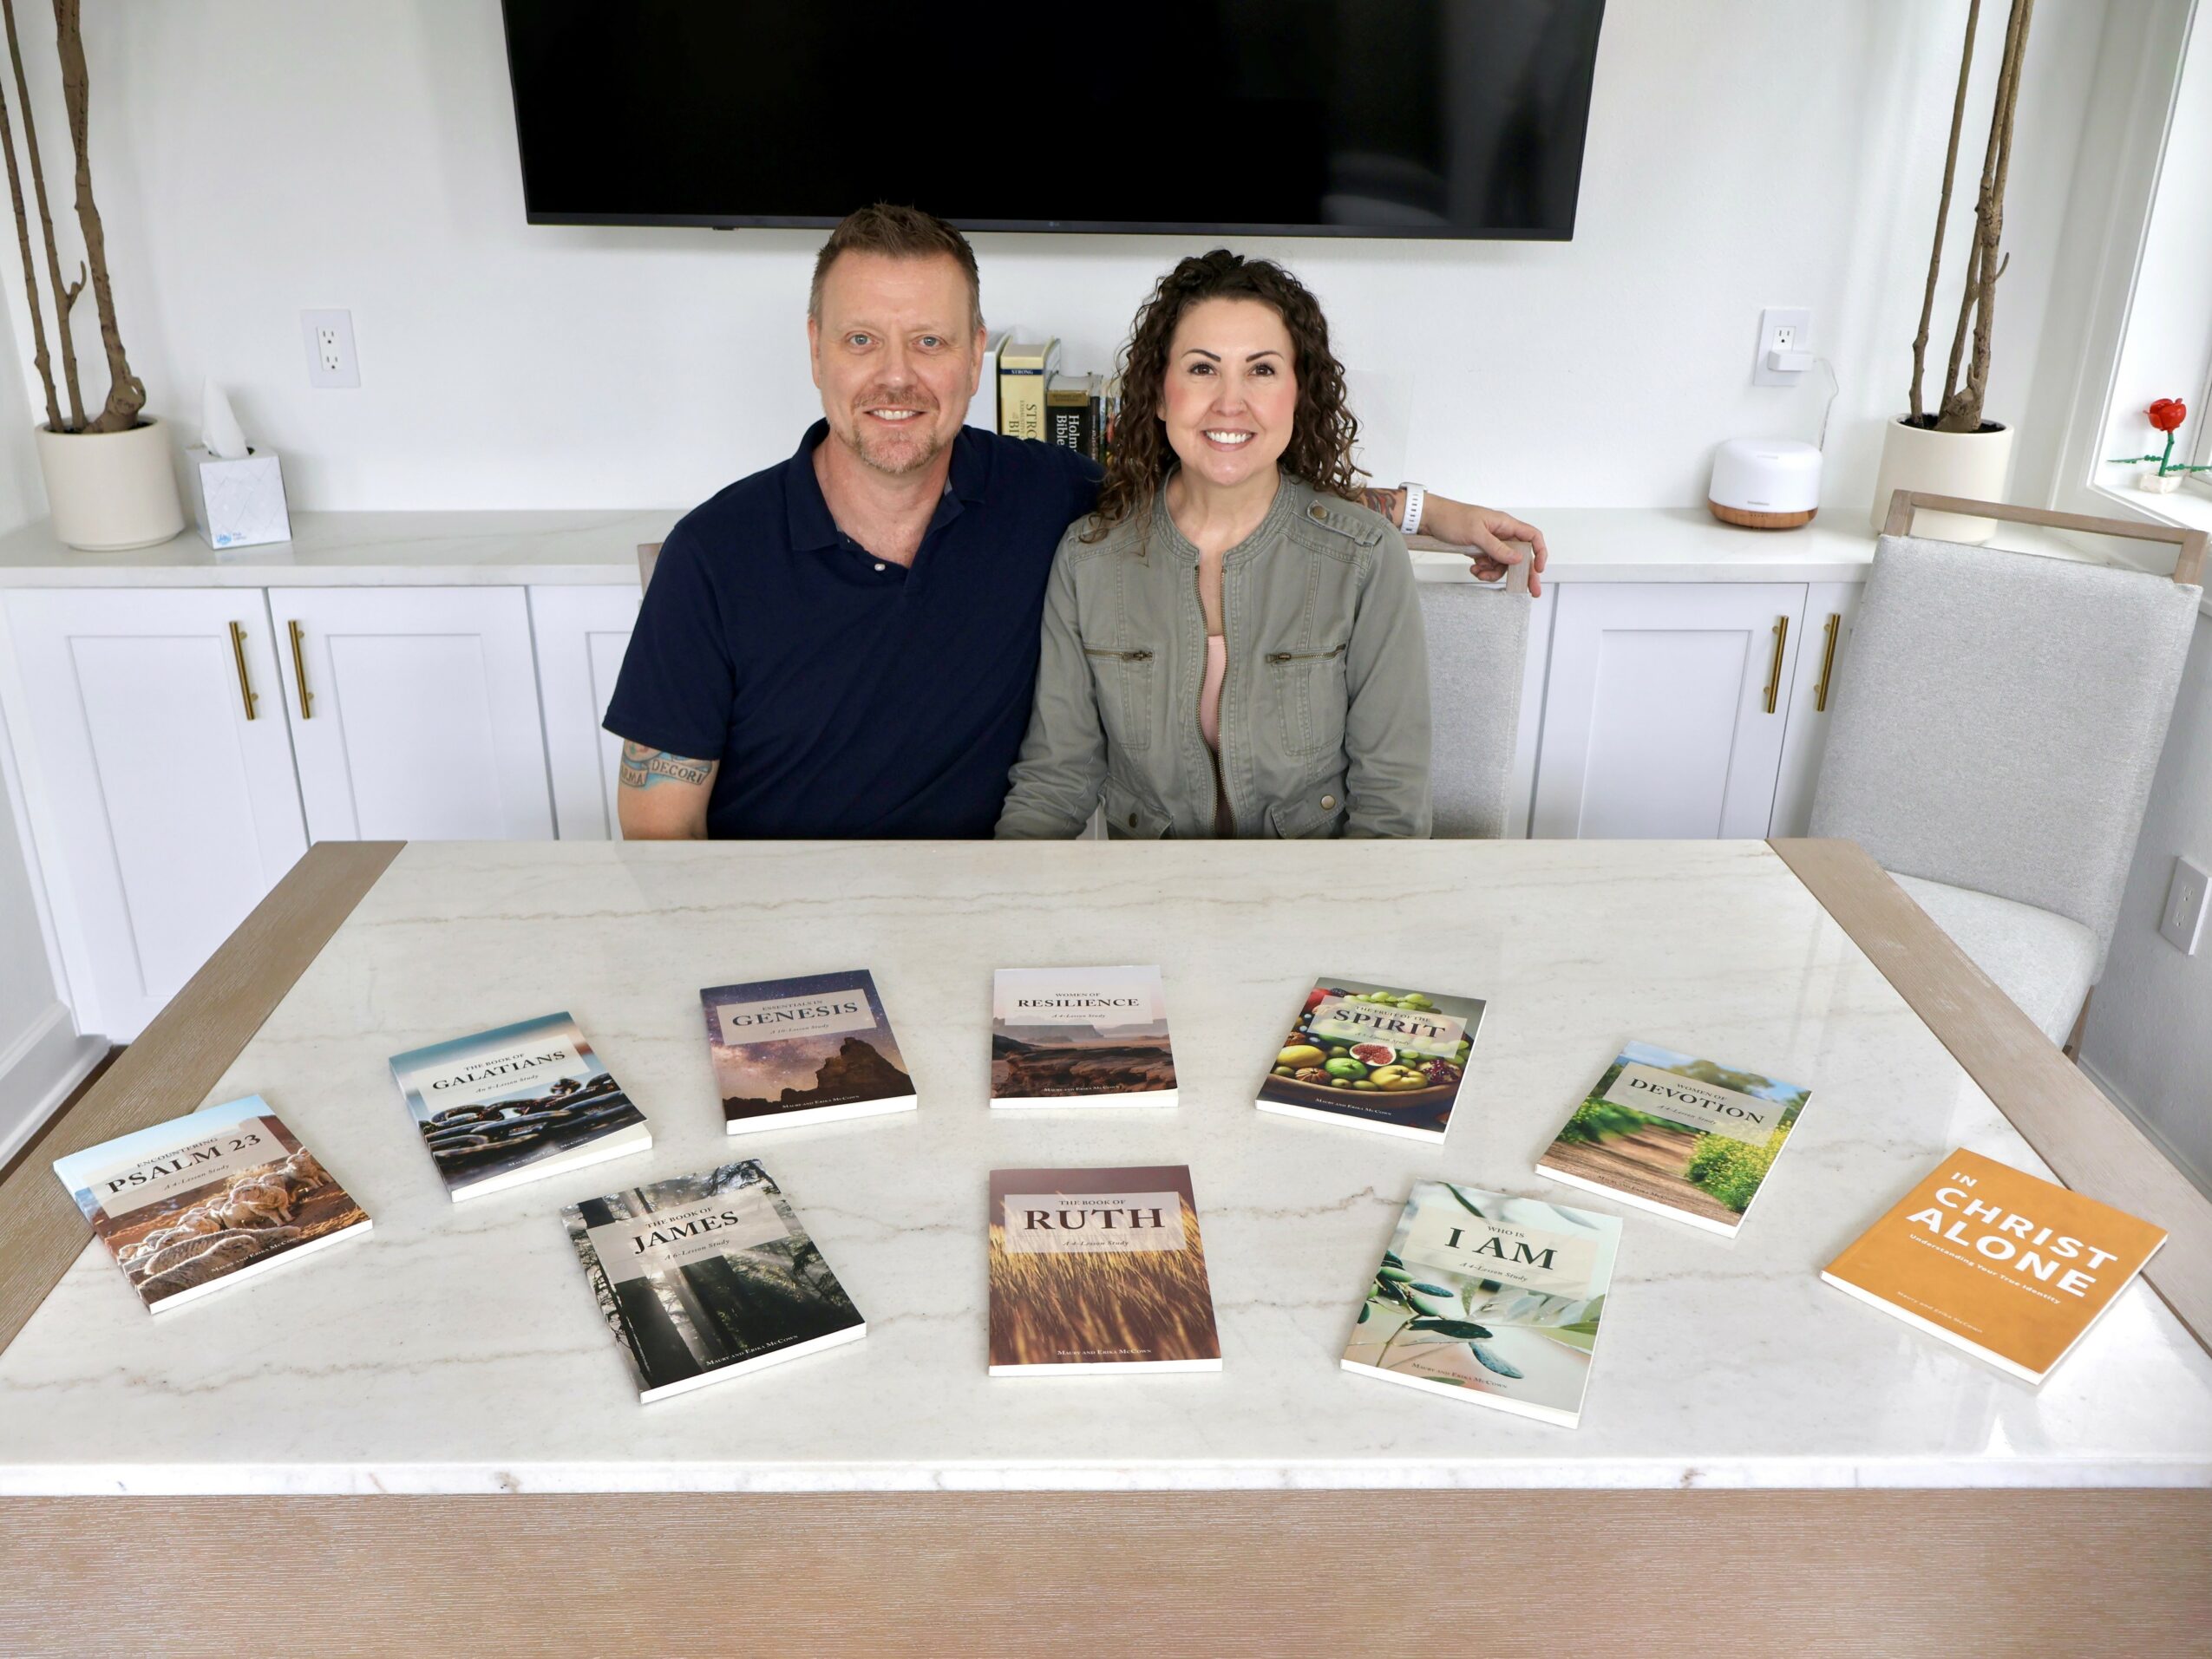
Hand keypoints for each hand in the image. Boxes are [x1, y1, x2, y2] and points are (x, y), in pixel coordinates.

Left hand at [1419, 498, 1547, 597]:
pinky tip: (1473, 569)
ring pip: (1503, 564)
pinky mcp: (1481, 549)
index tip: (1539, 569)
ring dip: (1494, 573)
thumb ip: (1497, 547)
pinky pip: (1489, 564)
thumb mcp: (1476, 533)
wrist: (1431, 518)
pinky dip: (1483, 570)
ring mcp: (1491, 542)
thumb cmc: (1452, 518)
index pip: (1532, 536)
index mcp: (1505, 524)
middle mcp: (1501, 533)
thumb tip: (1518, 559)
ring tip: (1479, 573)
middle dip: (1524, 573)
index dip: (1540, 552)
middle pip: (1521, 555)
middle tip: (1530, 591)